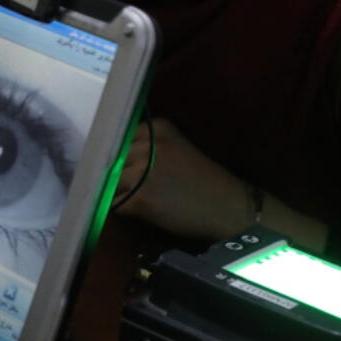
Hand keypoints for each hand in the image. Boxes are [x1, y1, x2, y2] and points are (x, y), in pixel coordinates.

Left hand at [115, 118, 251, 238]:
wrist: (230, 207)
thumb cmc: (204, 181)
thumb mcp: (178, 149)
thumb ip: (148, 146)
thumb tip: (113, 156)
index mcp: (158, 129)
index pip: (119, 137)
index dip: (117, 154)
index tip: (121, 165)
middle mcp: (149, 144)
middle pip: (112, 159)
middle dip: (114, 173)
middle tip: (123, 187)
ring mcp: (143, 170)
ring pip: (109, 180)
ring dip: (116, 192)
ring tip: (132, 200)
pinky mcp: (141, 196)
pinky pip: (115, 203)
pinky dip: (121, 209)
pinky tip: (137, 211)